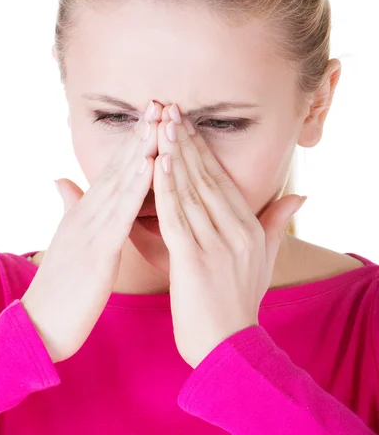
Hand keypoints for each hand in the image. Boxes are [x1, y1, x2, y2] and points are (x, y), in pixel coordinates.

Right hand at [21, 112, 156, 362]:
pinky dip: (137, 187)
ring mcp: (92, 229)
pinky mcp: (98, 250)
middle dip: (140, 135)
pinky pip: (121, 213)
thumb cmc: (62, 286)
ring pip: (121, 182)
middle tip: (159, 103)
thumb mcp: (69, 240)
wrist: (41, 325)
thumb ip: (69, 207)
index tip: (151, 116)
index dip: (133, 142)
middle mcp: (88, 213)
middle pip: (119, 167)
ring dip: (141, 151)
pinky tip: (152, 166)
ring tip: (158, 122)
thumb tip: (62, 179)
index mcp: (87, 212)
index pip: (114, 170)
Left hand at [153, 103, 305, 368]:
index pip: (222, 179)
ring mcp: (216, 245)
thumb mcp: (265, 259)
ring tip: (161, 126)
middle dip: (186, 142)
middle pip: (206, 178)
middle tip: (169, 110)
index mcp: (248, 228)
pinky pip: (176, 217)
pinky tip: (157, 164)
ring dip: (174, 156)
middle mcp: (235, 231)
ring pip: (191, 191)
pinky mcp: (194, 261)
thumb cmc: (241, 302)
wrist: (229, 348)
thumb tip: (300, 195)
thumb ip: (277, 224)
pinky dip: (166, 189)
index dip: (203, 149)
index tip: (186, 123)